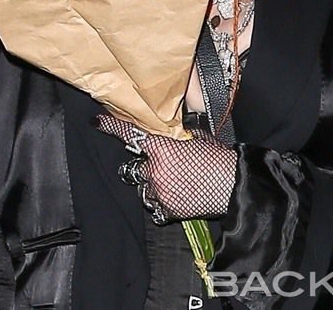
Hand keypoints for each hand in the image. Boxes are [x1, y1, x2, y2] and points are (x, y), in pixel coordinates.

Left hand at [95, 114, 237, 221]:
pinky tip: (175, 195)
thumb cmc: (219, 158)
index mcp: (161, 148)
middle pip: (134, 166)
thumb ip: (179, 135)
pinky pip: (154, 205)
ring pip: (142, 187)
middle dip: (144, 165)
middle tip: (160, 164)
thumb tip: (174, 132)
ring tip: (172, 181)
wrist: (234, 185)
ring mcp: (159, 192)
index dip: (112, 127)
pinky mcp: (167, 210)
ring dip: (151, 184)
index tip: (98, 122)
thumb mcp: (199, 137)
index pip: (130, 134)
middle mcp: (155, 170)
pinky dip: (161, 201)